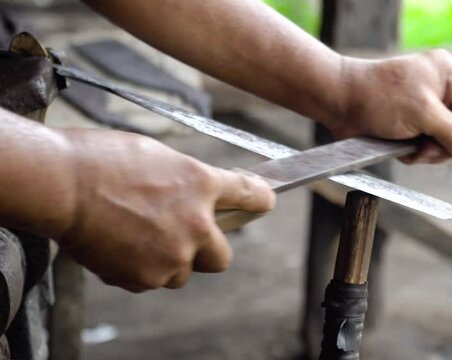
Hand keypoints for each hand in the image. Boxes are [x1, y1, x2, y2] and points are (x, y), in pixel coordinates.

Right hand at [57, 129, 274, 291]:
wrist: (62, 184)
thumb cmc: (103, 160)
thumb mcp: (158, 158)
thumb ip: (186, 182)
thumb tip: (195, 196)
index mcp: (201, 185)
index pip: (251, 195)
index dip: (260, 199)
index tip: (263, 201)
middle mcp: (196, 225)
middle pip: (222, 257)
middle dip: (207, 250)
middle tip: (186, 238)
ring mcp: (172, 255)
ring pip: (181, 273)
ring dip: (168, 260)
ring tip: (137, 236)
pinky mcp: (146, 277)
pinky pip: (150, 280)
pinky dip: (138, 269)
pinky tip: (118, 245)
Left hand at [332, 50, 451, 165]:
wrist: (339, 102)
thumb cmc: (379, 98)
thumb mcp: (424, 114)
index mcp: (449, 75)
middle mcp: (440, 90)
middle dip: (450, 146)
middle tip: (430, 150)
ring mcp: (424, 109)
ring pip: (446, 142)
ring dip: (432, 153)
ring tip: (413, 151)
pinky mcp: (410, 125)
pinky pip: (426, 147)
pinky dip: (417, 153)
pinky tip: (402, 151)